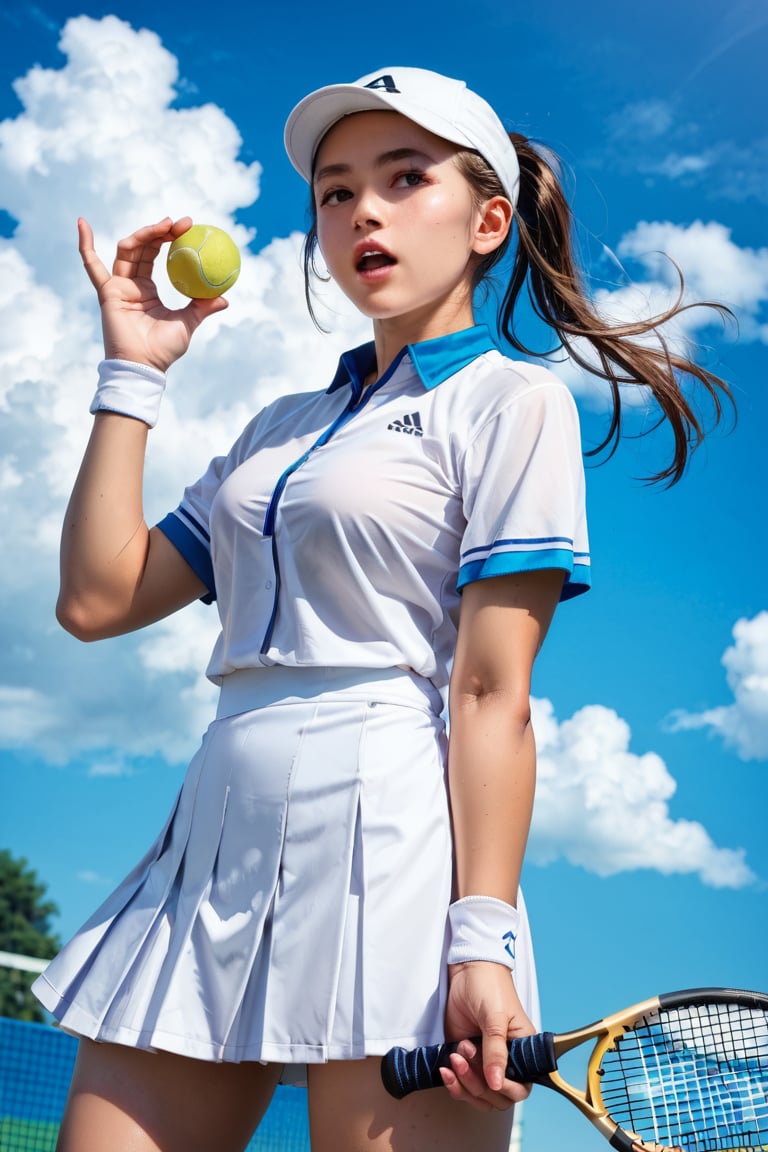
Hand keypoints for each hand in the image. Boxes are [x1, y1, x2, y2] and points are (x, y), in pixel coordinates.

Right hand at [78, 216, 228, 371]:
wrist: (144, 366)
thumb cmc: (164, 350)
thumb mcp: (188, 324)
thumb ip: (202, 308)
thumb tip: (224, 298)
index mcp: (148, 290)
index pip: (157, 255)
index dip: (170, 239)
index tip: (189, 227)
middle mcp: (131, 285)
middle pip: (142, 248)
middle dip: (160, 231)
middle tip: (182, 223)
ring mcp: (118, 286)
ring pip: (128, 250)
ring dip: (144, 234)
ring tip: (165, 225)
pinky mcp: (107, 292)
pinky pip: (92, 266)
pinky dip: (85, 244)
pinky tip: (82, 222)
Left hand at [441, 960, 534, 1111]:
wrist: (466, 970)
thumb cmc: (489, 986)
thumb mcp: (495, 1017)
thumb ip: (496, 1051)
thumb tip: (496, 1083)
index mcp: (522, 1051)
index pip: (521, 1087)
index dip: (505, 1088)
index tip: (490, 1077)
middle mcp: (505, 1060)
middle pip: (497, 1096)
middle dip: (479, 1082)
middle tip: (466, 1053)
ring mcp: (483, 1061)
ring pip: (478, 1093)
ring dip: (464, 1082)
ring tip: (455, 1055)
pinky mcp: (465, 1058)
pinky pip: (461, 1084)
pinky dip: (453, 1082)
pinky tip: (445, 1069)